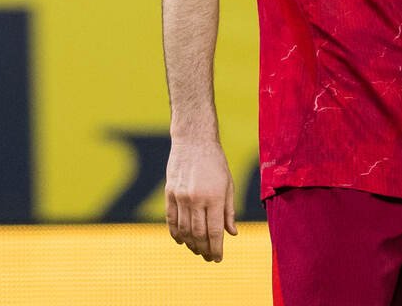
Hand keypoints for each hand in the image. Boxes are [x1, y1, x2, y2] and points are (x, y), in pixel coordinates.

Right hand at [165, 136, 236, 261]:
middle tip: (208, 258)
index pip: (215, 230)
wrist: (193, 142)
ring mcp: (181, 197)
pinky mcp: (169, 194)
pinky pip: (171, 220)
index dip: (216, 247)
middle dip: (204, 249)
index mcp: (215, 196)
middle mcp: (197, 199)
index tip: (218, 258)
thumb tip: (232, 233)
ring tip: (197, 251)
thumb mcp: (228, 184)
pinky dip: (176, 233)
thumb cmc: (216, 163)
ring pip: (184, 229)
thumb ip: (229, 210)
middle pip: (198, 233)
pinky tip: (181, 241)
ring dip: (190, 244)